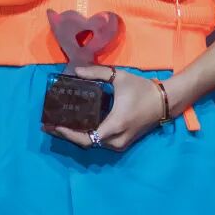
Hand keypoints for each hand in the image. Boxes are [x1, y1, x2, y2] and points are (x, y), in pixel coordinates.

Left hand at [42, 66, 169, 151]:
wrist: (165, 102)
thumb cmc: (142, 89)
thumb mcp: (119, 77)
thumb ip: (97, 73)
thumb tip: (75, 71)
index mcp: (114, 125)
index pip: (87, 138)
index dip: (68, 134)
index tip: (53, 126)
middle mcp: (116, 139)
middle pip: (86, 143)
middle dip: (67, 135)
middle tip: (49, 125)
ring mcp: (120, 144)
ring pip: (93, 143)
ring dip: (77, 135)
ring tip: (60, 124)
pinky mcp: (123, 142)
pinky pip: (101, 142)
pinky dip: (88, 135)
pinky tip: (77, 125)